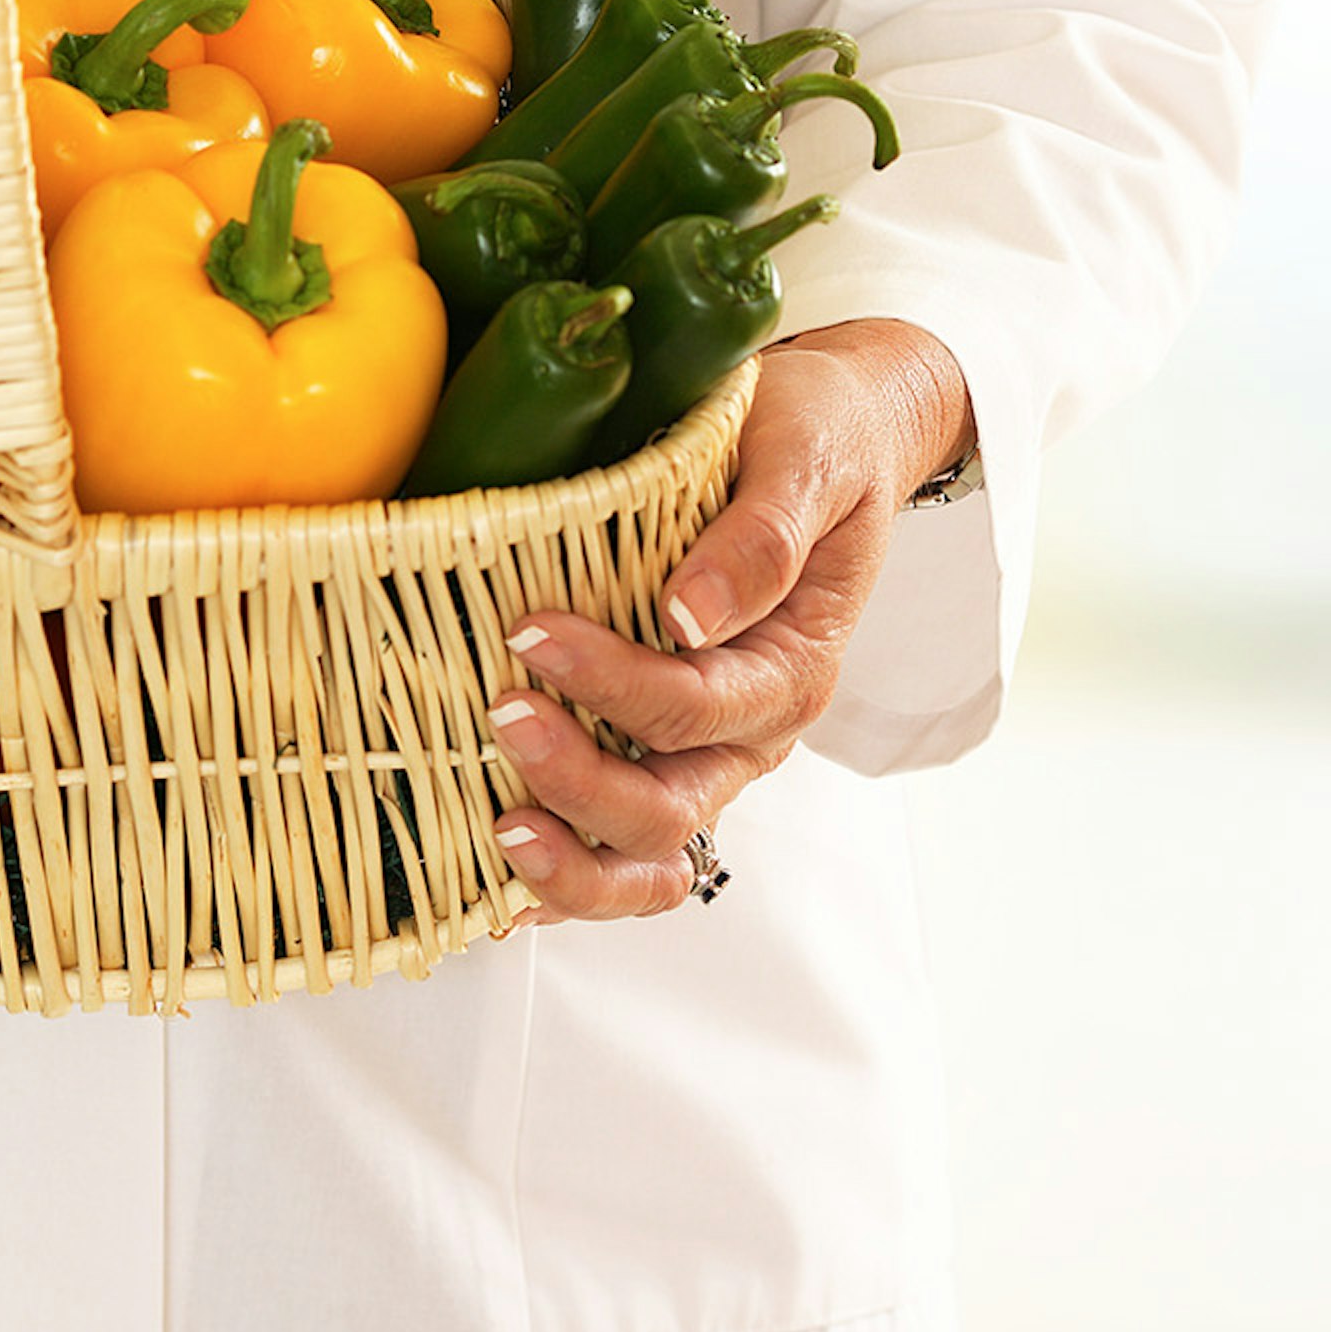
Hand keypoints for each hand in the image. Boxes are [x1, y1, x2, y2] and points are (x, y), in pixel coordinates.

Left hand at [487, 318, 969, 921]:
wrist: (832, 442)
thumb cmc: (816, 441)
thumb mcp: (805, 460)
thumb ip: (762, 536)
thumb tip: (695, 610)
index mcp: (792, 665)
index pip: (699, 705)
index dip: (614, 683)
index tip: (534, 630)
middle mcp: (752, 731)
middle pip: (670, 807)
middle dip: (580, 780)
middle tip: (503, 713)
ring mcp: (706, 756)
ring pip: (646, 855)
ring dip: (573, 859)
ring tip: (499, 827)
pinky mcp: (660, 757)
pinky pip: (619, 851)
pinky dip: (565, 883)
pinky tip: (498, 890)